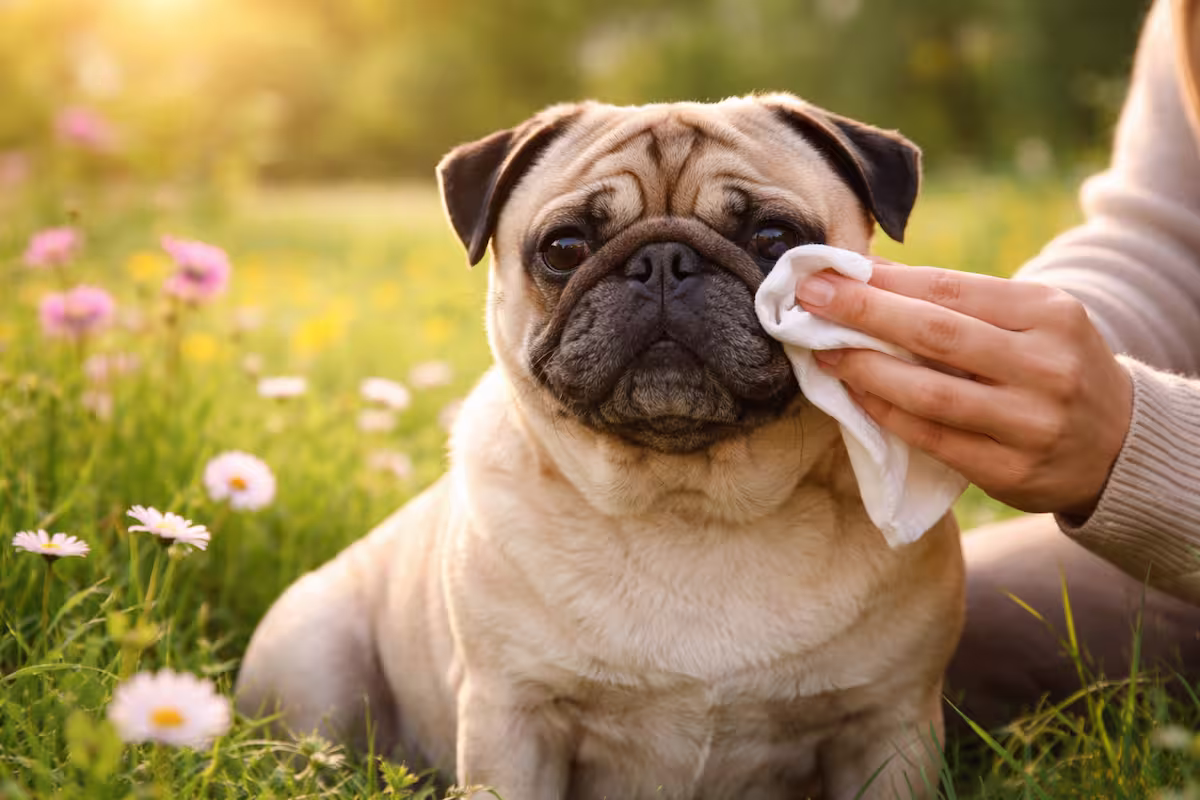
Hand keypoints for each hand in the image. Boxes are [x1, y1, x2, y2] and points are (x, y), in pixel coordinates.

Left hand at [795, 260, 1133, 517]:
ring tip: (824, 353)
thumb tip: (865, 273)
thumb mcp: (1028, 319)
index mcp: (1051, 312)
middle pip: (936, 333)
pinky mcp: (1012, 470)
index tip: (828, 272)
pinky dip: (887, 415)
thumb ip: (957, 300)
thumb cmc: (1052, 365)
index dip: (883, 281)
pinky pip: (933, 439)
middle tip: (810, 300)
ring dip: (865, 371)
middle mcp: (1046, 365)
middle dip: (863, 313)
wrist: (1120, 444)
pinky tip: (854, 398)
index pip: (951, 289)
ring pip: (930, 393)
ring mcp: (1032, 422)